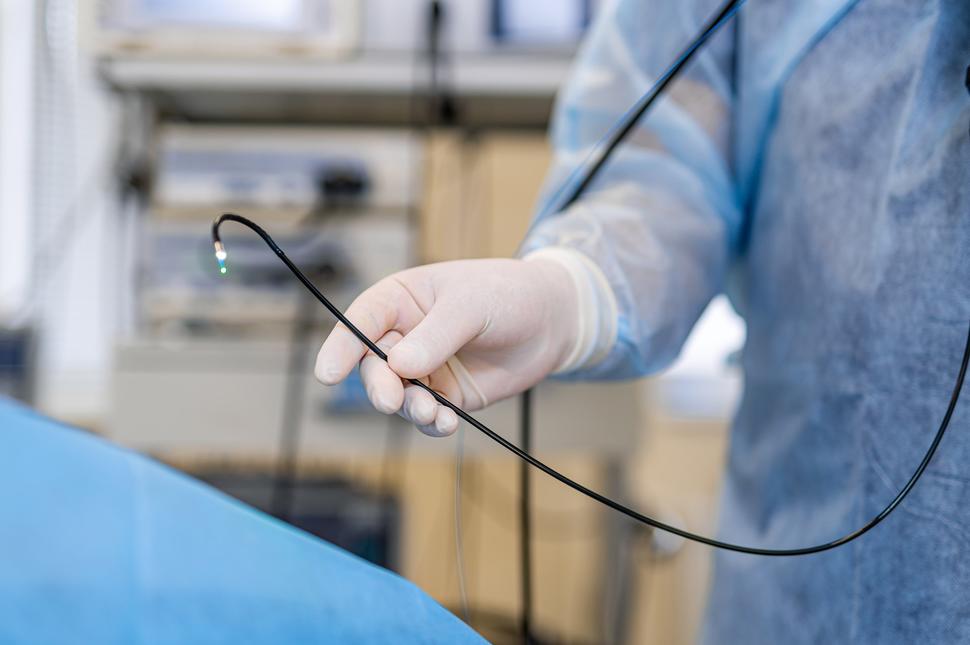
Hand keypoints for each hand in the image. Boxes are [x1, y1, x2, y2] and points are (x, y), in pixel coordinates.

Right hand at [314, 258, 576, 435]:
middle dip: (379, 386)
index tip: (328, 374)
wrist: (553, 321)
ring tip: (433, 412)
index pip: (361, 321)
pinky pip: (427, 414)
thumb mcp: (472, 305)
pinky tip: (447, 422)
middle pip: (373, 365)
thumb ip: (436, 336)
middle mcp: (405, 334)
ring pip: (397, 395)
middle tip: (392, 401)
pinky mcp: (446, 394)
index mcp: (401, 299)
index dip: (342, 346)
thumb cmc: (508, 295)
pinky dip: (432, 422)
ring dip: (408, 408)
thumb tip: (400, 365)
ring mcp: (424, 367)